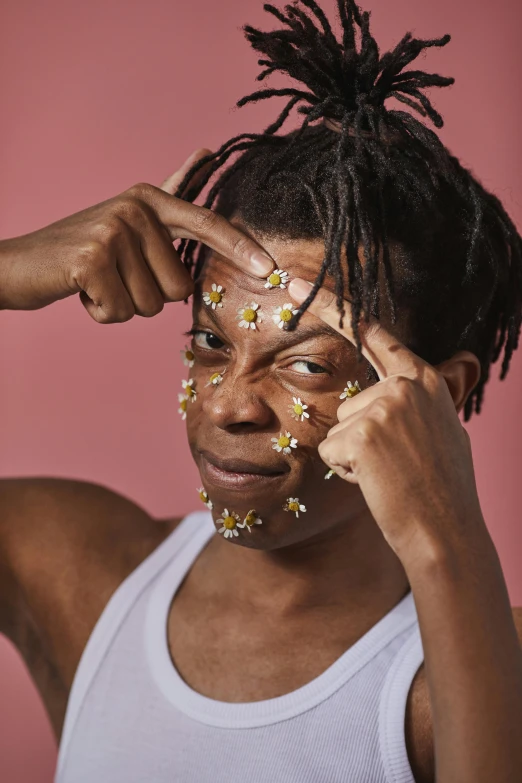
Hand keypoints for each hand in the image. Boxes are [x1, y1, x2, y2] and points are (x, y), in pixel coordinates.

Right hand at [0, 148, 273, 321]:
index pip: (206, 225)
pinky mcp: (91, 259)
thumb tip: (206, 152)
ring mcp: (113, 231)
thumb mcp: (127, 223)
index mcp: (149, 200)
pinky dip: (100, 313)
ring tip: (97, 281)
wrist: (19, 263)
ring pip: (150, 305)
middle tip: (114, 276)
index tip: (268, 269)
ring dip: (122, 305)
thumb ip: (167, 201)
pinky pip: (121, 313)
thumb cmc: (81, 254)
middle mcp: (135, 209)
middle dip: (147, 296)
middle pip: (178, 287)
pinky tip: (82, 290)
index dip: (239, 248)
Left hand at [289, 278, 486, 565]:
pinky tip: (377, 482)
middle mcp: (406, 385)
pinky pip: (330, 450)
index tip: (294, 282)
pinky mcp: (361, 432)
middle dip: (358, 437)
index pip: (373, 335)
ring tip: (389, 473)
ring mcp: (384, 406)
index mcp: (425, 380)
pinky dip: (346, 472)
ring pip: (337, 427)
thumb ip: (423, 400)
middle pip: (348, 402)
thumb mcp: (443, 430)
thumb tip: (437, 371)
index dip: (334, 308)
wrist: (446, 531)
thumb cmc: (442, 488)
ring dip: (353, 455)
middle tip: (395, 466)